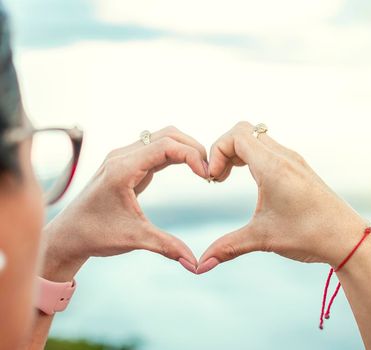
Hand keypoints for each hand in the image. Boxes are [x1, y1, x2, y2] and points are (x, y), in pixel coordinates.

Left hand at [41, 126, 207, 280]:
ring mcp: (123, 157)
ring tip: (203, 169)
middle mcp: (122, 156)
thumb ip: (167, 247)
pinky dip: (176, 154)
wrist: (67, 236)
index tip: (208, 175)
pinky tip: (189, 169)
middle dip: (193, 148)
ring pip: (162, 138)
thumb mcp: (135, 239)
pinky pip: (156, 149)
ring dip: (185, 149)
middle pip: (167, 135)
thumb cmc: (95, 235)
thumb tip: (195, 265)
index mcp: (123, 168)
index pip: (166, 146)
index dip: (192, 156)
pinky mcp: (126, 164)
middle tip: (211, 170)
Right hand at [197, 121, 369, 273]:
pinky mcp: (299, 168)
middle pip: (244, 131)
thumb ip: (228, 247)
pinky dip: (253, 157)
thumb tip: (202, 266)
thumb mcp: (263, 239)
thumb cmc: (309, 235)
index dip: (217, 151)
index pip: (237, 135)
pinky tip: (252, 182)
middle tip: (219, 178)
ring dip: (239, 153)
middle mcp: (284, 157)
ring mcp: (294, 160)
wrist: (347, 238)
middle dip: (224, 150)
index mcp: (274, 167)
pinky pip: (270, 148)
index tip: (214, 180)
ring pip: (258, 138)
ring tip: (229, 178)